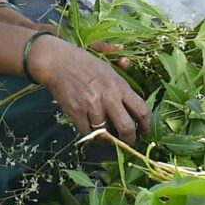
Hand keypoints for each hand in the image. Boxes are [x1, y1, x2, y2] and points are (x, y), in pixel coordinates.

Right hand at [29, 34, 151, 143]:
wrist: (58, 62)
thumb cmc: (85, 64)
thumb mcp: (109, 67)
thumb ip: (123, 80)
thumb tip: (132, 82)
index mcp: (120, 85)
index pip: (141, 109)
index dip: (146, 125)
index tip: (144, 132)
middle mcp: (108, 96)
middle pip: (126, 127)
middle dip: (130, 140)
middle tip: (129, 143)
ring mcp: (92, 105)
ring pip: (105, 133)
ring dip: (107, 138)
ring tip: (107, 137)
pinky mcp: (76, 111)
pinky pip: (88, 133)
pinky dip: (91, 136)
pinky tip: (92, 132)